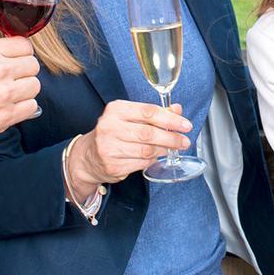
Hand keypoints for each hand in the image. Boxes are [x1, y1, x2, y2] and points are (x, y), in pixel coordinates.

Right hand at [0, 37, 40, 151]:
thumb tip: (10, 59)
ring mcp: (4, 93)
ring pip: (35, 86)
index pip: (24, 45)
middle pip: (33, 65)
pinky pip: (32, 107)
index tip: (17, 61)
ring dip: (25, 92)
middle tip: (12, 81)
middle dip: (24, 73)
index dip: (21, 54)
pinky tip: (9, 109)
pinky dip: (23, 109)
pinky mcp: (6, 115)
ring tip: (9, 97)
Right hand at [70, 99, 193, 187]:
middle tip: (184, 141)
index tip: (185, 125)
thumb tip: (177, 109)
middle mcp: (110, 127)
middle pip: (149, 133)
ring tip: (172, 149)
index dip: (170, 119)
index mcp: (115, 110)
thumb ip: (154, 113)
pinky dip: (152, 160)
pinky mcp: (112, 165)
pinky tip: (155, 157)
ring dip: (164, 150)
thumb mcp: (130, 117)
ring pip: (146, 150)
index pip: (148, 112)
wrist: (88, 156)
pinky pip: (141, 163)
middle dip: (171, 138)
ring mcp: (109, 147)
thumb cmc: (113, 133)